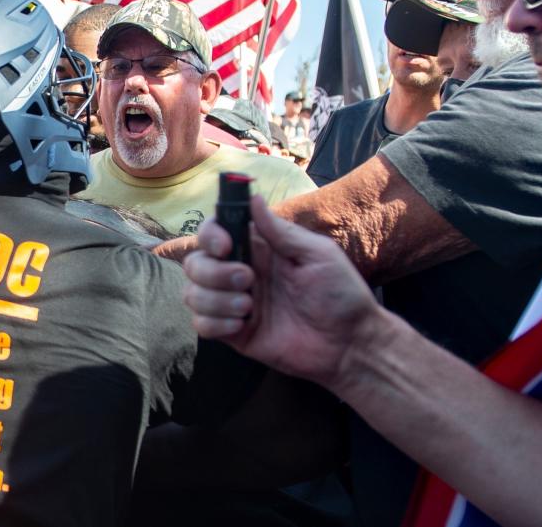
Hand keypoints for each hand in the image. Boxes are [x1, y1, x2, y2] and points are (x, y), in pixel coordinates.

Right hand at [183, 195, 384, 386]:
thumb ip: (281, 231)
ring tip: (249, 308)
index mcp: (259, 249)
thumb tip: (253, 198)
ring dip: (215, 299)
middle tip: (248, 281)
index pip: (215, 231)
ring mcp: (233, 303)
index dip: (210, 234)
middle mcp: (240, 272)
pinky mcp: (234, 333)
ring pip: (192, 293)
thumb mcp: (317, 255)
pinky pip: (201, 325)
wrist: (348, 344)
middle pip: (195, 263)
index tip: (225, 246)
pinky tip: (242, 326)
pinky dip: (215, 323)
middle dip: (213, 272)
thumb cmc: (341, 294)